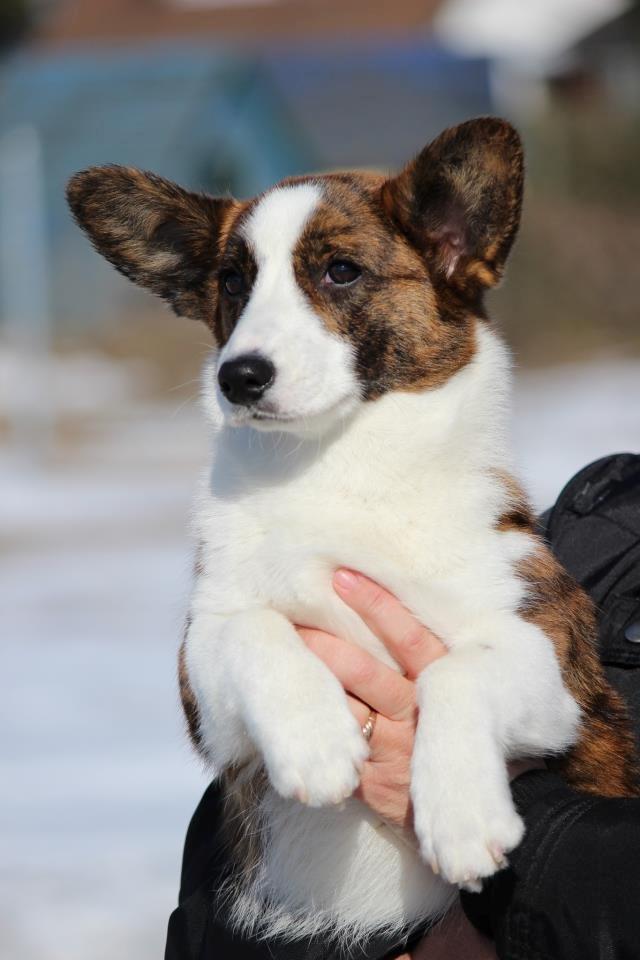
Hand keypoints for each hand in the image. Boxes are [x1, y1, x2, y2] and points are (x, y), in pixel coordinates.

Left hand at [297, 569, 446, 829]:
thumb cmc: (451, 728)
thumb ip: (426, 655)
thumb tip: (378, 601)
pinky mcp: (372, 782)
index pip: (410, 638)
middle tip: (289, 617)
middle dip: (325, 645)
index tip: (342, 576)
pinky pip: (336, 749)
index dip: (376, 605)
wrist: (469, 805)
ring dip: (309, 684)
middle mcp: (417, 714)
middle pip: (364, 672)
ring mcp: (393, 750)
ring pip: (344, 709)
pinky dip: (310, 729)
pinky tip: (282, 711)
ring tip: (276, 654)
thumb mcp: (452, 689)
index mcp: (442, 684)